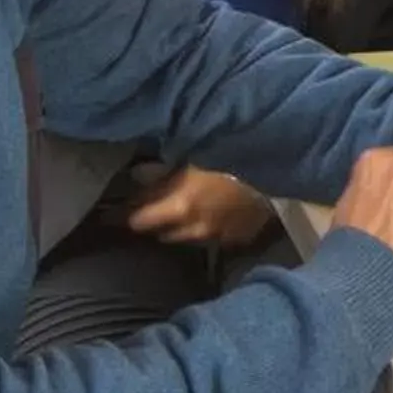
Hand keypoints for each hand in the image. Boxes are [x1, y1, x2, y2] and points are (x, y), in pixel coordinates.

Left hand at [124, 164, 274, 246]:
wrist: (280, 167)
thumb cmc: (232, 153)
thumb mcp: (192, 156)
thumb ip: (164, 171)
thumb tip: (137, 175)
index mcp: (178, 206)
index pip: (138, 219)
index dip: (125, 214)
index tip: (112, 213)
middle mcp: (194, 227)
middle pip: (161, 232)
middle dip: (154, 221)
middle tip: (151, 208)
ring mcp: (218, 237)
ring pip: (186, 239)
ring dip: (180, 228)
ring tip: (183, 213)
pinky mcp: (239, 239)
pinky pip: (215, 239)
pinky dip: (209, 229)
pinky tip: (214, 217)